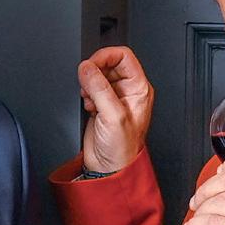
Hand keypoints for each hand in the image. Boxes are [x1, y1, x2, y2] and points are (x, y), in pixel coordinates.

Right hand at [77, 46, 153, 172]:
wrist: (109, 168)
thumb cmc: (122, 149)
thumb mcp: (112, 115)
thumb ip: (99, 88)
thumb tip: (86, 68)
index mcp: (139, 89)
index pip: (124, 56)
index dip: (105, 56)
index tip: (91, 64)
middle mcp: (128, 91)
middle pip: (108, 63)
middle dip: (94, 72)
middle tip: (88, 85)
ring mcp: (114, 98)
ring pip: (97, 75)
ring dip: (89, 84)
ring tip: (90, 99)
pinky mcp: (101, 105)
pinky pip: (90, 88)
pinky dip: (85, 93)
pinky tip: (89, 106)